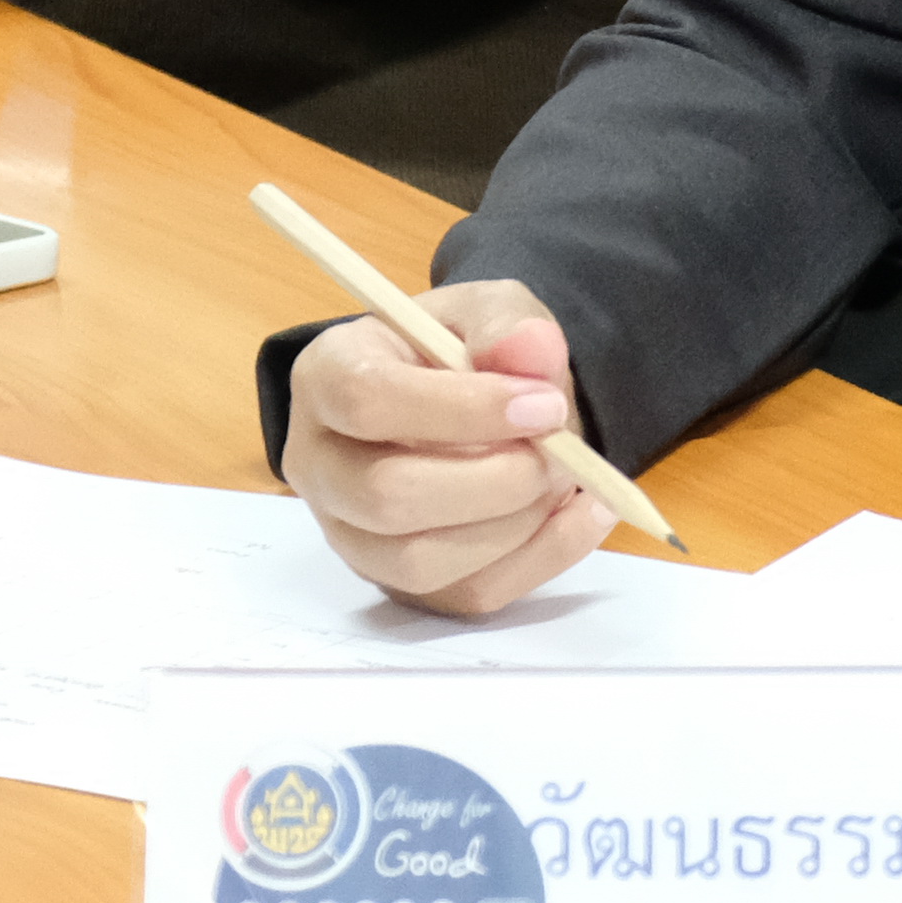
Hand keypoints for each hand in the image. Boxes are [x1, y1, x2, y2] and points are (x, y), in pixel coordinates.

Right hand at [279, 281, 616, 616]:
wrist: (474, 402)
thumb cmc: (465, 351)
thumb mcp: (489, 309)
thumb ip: (508, 323)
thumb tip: (530, 350)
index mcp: (326, 376)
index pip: (365, 401)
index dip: (460, 409)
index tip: (543, 406)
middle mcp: (320, 464)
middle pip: (386, 496)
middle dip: (494, 480)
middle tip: (561, 453)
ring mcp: (352, 534)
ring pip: (419, 561)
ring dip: (515, 525)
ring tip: (565, 477)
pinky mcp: (400, 583)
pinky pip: (466, 593)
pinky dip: (542, 557)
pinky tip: (581, 511)